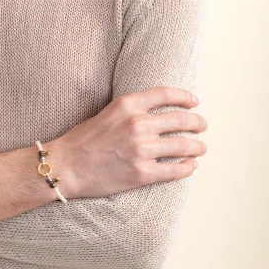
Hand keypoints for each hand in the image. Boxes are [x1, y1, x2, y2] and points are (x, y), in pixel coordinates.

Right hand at [48, 87, 207, 199]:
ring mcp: (141, 150)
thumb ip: (132, 110)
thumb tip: (159, 113)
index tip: (194, 101)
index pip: (165, 94)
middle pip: (181, 119)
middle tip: (202, 126)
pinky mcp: (142, 173)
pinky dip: (188, 167)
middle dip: (197, 123)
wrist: (66, 165)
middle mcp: (137, 124)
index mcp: (127, 105)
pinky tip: (191, 166)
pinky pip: (176, 170)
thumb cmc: (83, 139)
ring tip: (200, 148)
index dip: (185, 97)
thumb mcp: (107, 113)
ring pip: (184, 145)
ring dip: (197, 146)